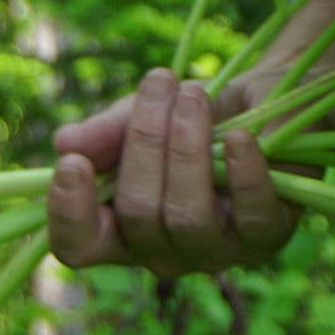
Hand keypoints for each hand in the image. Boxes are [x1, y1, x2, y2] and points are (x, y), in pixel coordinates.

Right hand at [45, 68, 297, 277]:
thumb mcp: (145, 114)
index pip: (80, 246)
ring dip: (187, 146)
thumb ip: (107, 132)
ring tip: (195, 95)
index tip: (72, 163)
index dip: (69, 213)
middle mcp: (164, 253)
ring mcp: (216, 251)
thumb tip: (65, 143)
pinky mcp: (266, 236)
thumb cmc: (195, 117)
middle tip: (160, 81)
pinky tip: (240, 136)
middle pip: (137, 212)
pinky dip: (243, 171)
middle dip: (144, 140)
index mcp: (122, 231)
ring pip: (187, 214)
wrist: (269, 98)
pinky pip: (251, 212)